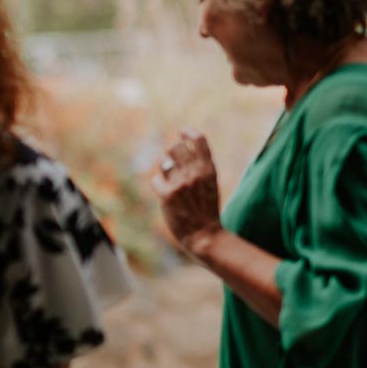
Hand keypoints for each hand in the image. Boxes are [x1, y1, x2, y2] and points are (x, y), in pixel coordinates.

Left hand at [151, 128, 222, 257]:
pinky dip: (158, 184)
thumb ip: (200, 167)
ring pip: (164, 161)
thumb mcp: (210, 184)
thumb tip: (182, 148)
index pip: (199, 140)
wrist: (205, 236)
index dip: (188, 133)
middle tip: (171, 161)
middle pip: (176, 147)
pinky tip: (164, 192)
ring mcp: (181, 183)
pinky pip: (156, 179)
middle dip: (170, 152)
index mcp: (209, 169)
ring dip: (164, 168)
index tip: (182, 132)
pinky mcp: (168, 195)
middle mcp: (195, 173)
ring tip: (169, 179)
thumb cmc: (206, 210)